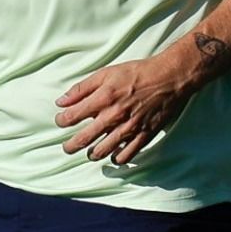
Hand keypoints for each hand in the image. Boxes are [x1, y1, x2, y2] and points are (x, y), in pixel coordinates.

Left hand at [56, 51, 190, 165]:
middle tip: (67, 147)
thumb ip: (82, 88)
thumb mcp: (106, 73)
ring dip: (92, 154)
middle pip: (83, 139)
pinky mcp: (143, 136)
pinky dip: (115, 158)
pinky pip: (125, 156)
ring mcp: (129, 128)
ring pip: (102, 151)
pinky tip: (113, 154)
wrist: (169, 77)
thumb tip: (61, 101)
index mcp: (103, 99)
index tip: (61, 121)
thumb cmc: (138, 73)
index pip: (72, 117)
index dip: (61, 121)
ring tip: (90, 152)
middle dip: (70, 146)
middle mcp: (113, 116)